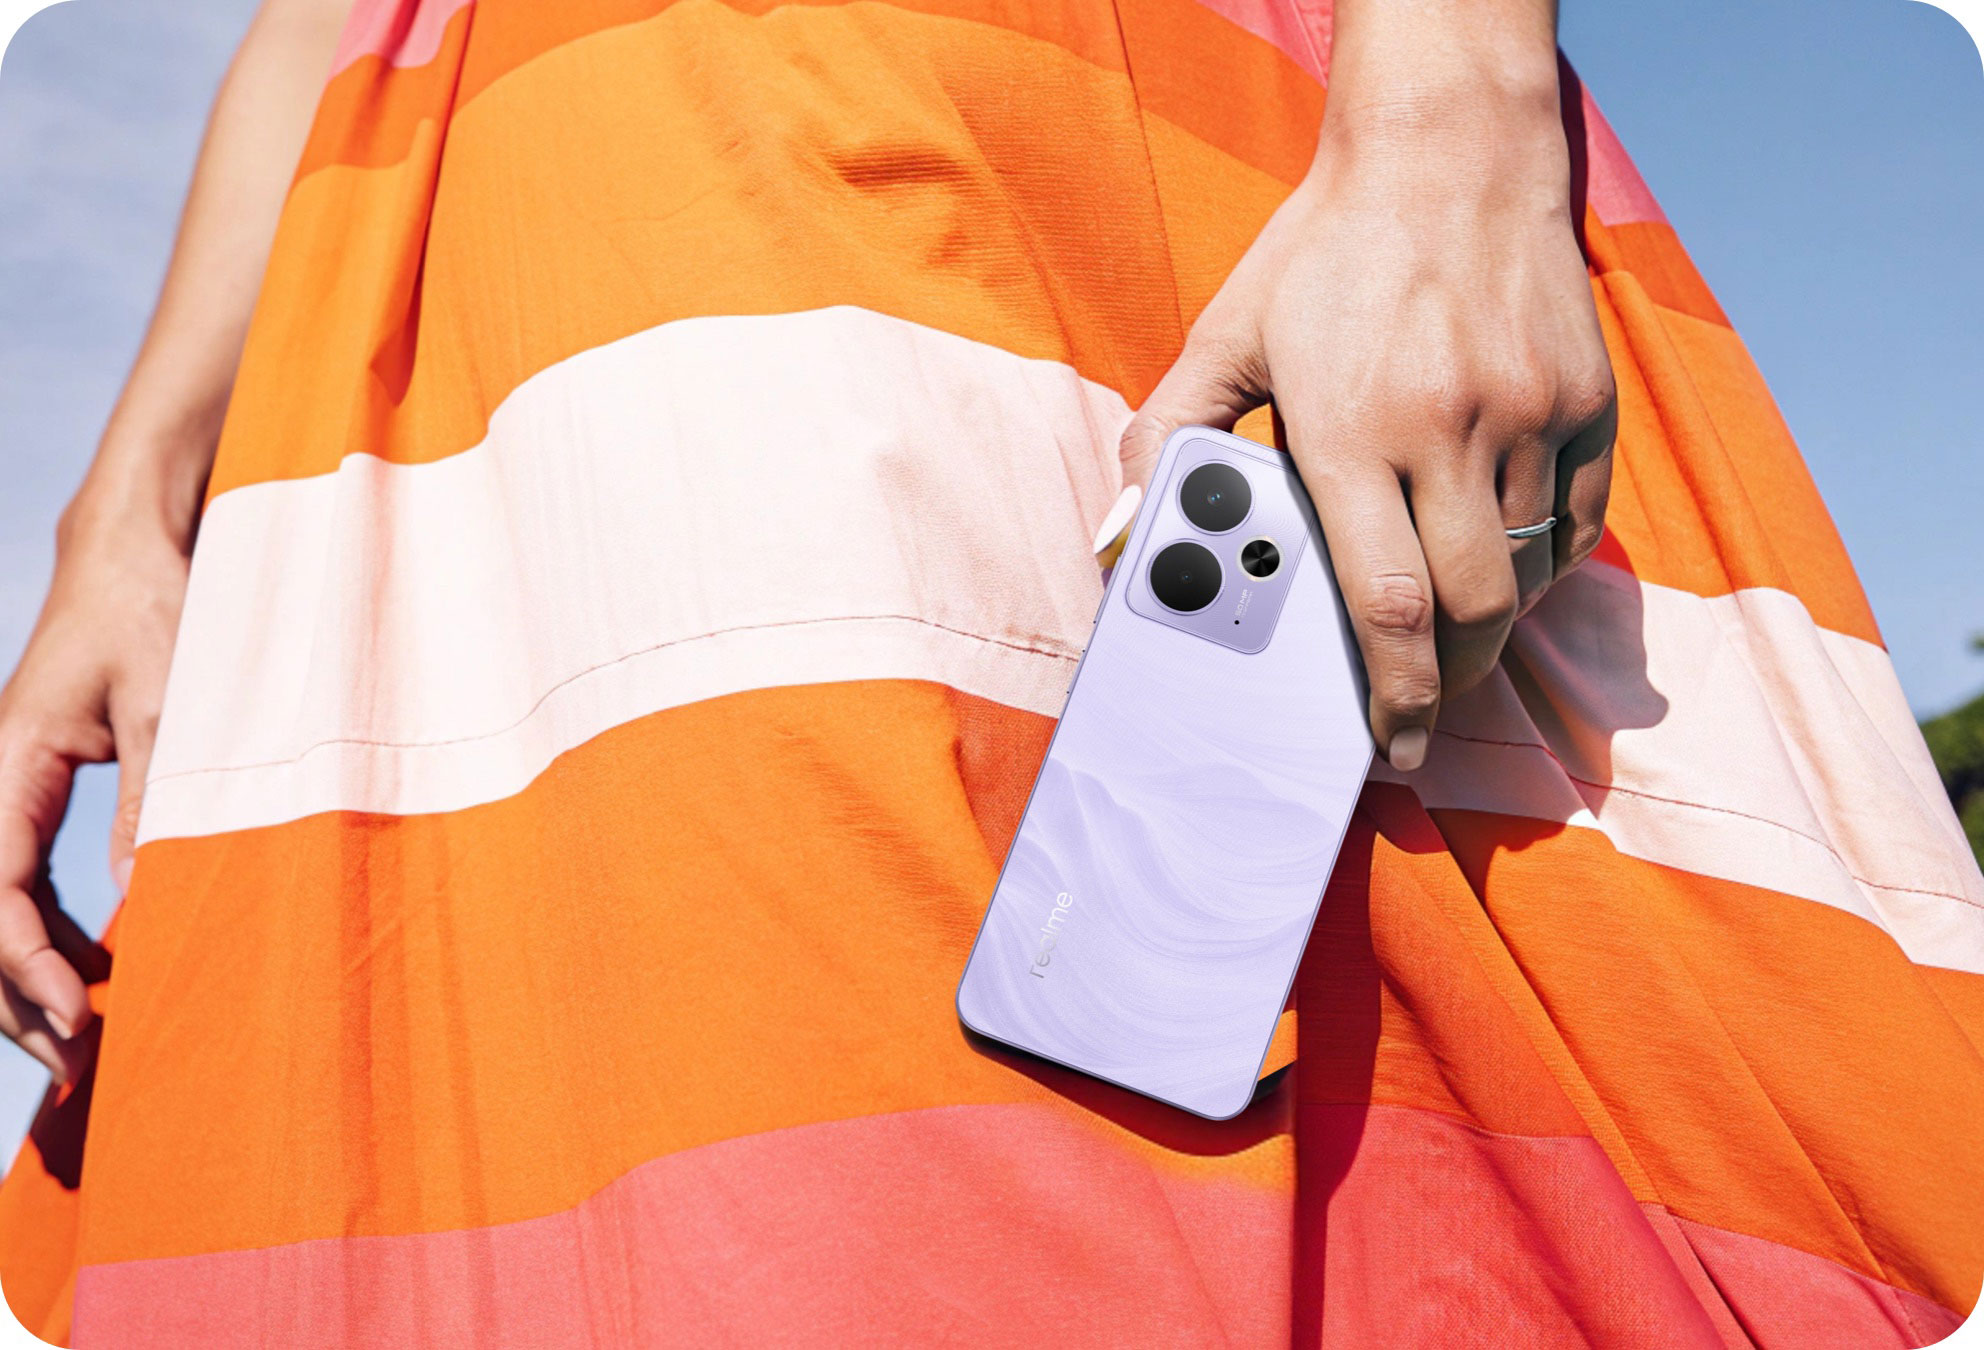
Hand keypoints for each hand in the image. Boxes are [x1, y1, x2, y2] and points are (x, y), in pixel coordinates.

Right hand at [0, 489, 188, 1079]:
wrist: (134, 556)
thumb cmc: (152, 613)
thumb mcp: (168, 705)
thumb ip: (157, 800)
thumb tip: (147, 903)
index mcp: (9, 762)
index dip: (26, 964)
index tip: (77, 1016)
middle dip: (17, 998)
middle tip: (78, 1069)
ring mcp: (6, 795)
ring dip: (28, 981)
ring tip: (82, 1046)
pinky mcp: (33, 798)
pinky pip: (19, 888)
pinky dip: (46, 940)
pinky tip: (90, 979)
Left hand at [1121, 71, 1616, 770]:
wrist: (1448, 150)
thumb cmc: (1325, 253)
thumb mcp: (1228, 334)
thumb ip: (1168, 434)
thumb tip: (1120, 529)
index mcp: (1353, 427)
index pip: (1385, 603)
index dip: (1392, 693)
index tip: (1388, 740)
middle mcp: (1450, 428)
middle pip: (1473, 612)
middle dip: (1451, 684)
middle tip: (1424, 709)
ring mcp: (1529, 413)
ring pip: (1527, 574)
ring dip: (1492, 626)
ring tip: (1456, 637)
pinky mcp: (1587, 397)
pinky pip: (1576, 522)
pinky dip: (1542, 563)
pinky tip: (1504, 563)